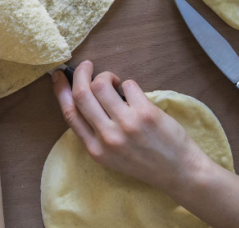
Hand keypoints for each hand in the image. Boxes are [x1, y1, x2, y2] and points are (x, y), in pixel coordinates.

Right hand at [52, 61, 208, 192]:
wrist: (178, 172)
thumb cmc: (142, 160)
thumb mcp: (109, 155)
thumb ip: (93, 130)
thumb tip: (80, 95)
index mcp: (95, 149)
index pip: (69, 113)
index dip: (61, 90)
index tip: (59, 76)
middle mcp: (107, 137)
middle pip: (82, 94)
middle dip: (81, 73)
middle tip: (87, 66)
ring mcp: (127, 125)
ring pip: (102, 85)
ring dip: (106, 76)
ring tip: (115, 81)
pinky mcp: (145, 114)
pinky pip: (128, 84)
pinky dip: (128, 83)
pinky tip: (135, 95)